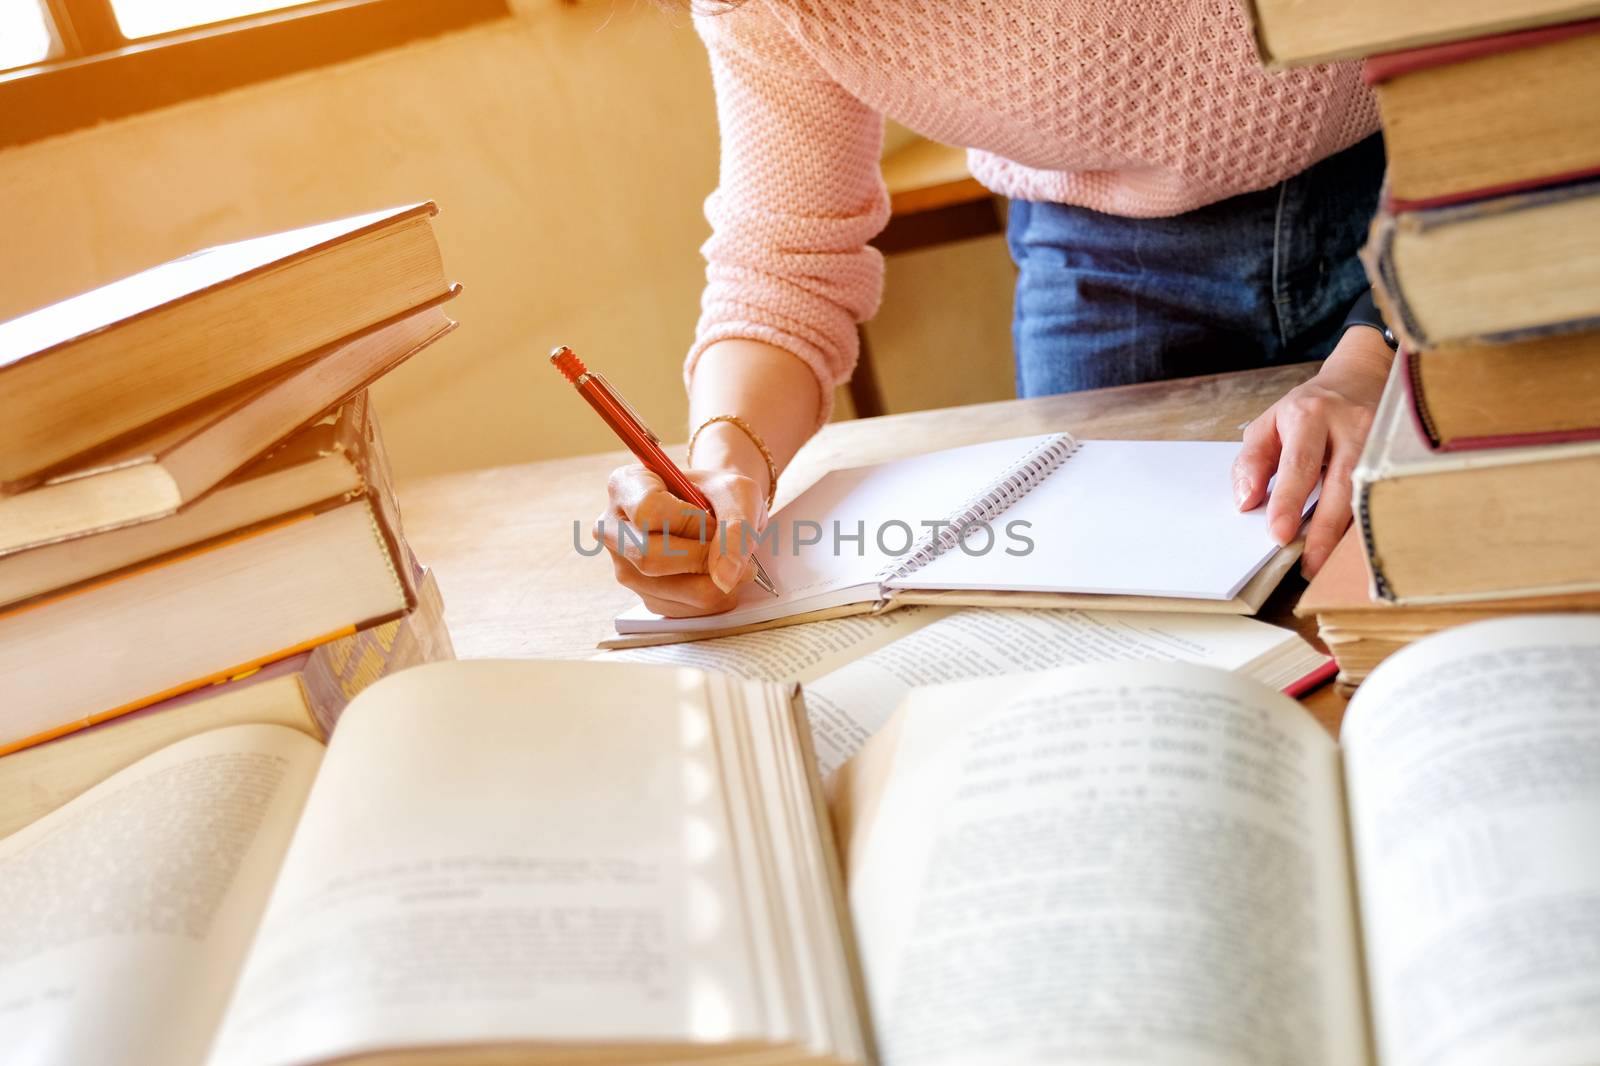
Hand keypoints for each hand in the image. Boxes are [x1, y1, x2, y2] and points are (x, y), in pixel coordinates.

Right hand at [599, 463, 767, 616]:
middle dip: (701, 558)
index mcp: (624, 485)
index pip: (648, 510)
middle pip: (649, 556)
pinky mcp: (646, 596)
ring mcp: (625, 567)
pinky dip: (714, 596)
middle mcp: (613, 528)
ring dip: (714, 581)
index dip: (689, 521)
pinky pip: (682, 608)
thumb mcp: (736, 492)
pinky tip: (721, 574)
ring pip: (667, 589)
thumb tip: (725, 576)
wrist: (719, 509)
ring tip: (734, 561)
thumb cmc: (720, 493)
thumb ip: (736, 527)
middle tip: (734, 551)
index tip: (714, 520)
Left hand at [1232, 328, 1392, 576]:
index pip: (1300, 464)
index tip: (1279, 534)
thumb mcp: (1269, 424)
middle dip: (1325, 528)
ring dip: (1351, 530)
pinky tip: (1361, 544)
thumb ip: (1252, 462)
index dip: (1290, 501)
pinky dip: (1373, 519)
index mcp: (1311, 415)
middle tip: (1309, 563)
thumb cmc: (1309, 408)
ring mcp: (1384, 438)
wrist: (1360, 377)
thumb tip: (1246, 502)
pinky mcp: (1404, 450)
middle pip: (1341, 482)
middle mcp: (1352, 424)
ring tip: (1331, 562)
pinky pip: (1389, 491)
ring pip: (1370, 491)